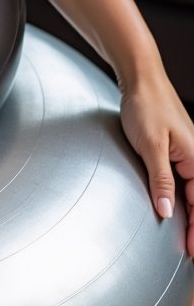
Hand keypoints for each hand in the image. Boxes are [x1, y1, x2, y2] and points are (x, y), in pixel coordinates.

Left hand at [119, 70, 193, 257]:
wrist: (140, 77)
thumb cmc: (146, 104)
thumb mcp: (151, 145)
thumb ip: (160, 180)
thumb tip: (167, 211)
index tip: (191, 250)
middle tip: (188, 251)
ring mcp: (187, 152)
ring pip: (192, 190)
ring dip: (189, 212)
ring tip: (183, 235)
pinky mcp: (175, 148)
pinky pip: (183, 178)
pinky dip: (181, 195)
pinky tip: (173, 205)